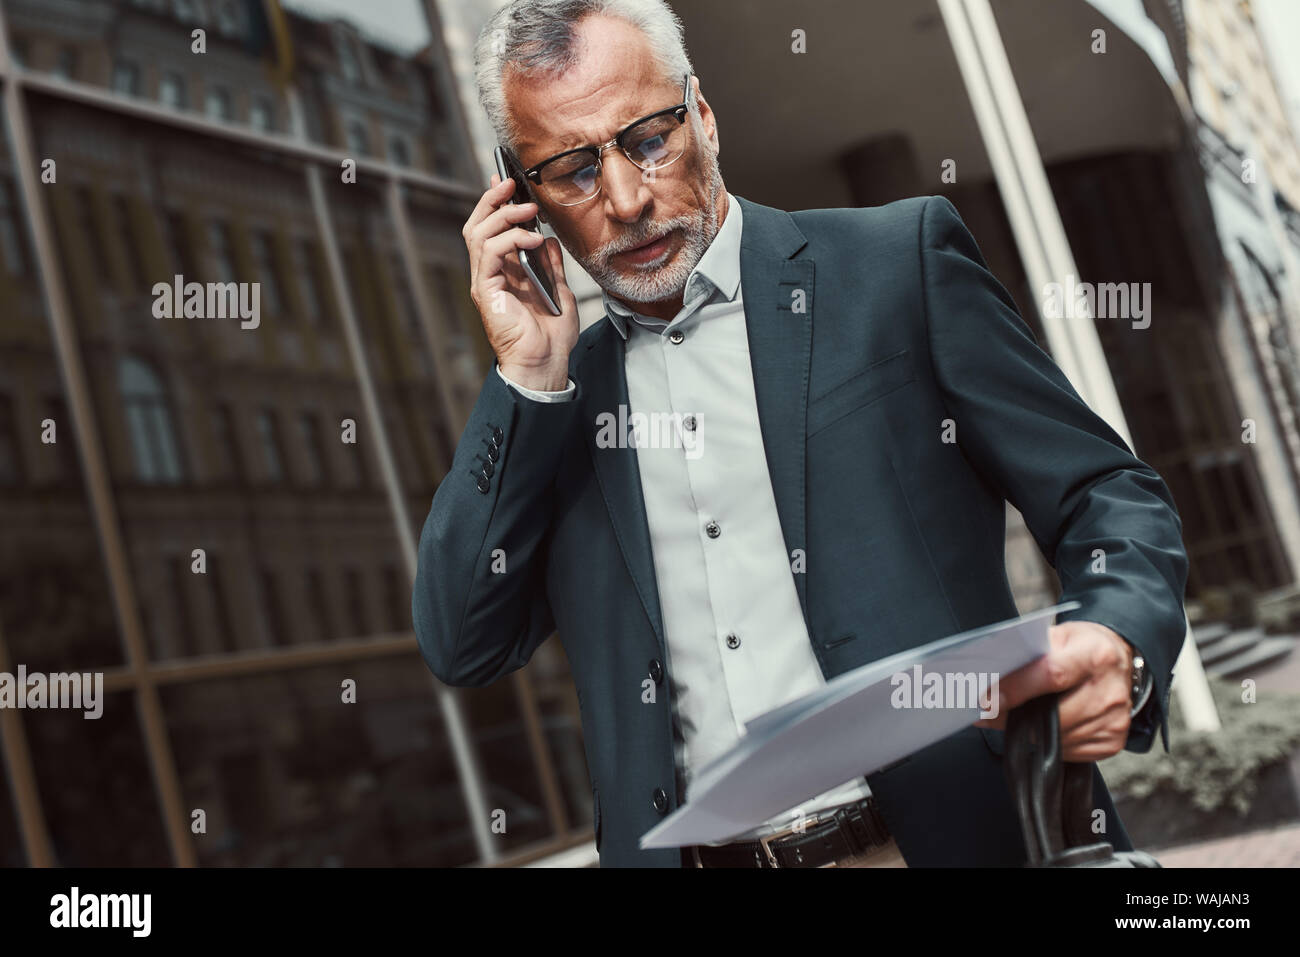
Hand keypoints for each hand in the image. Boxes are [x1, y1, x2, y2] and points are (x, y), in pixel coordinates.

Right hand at [462, 174, 578, 390]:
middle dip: (492, 200)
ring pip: (479, 233)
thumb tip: (547, 239)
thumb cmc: (550, 336)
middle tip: (510, 184)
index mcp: (504, 272)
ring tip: (529, 210)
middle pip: (478, 225)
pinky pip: (489, 254)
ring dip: (503, 215)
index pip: (492, 229)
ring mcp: (485, 281)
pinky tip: (532, 238)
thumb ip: (550, 264)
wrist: (545, 363)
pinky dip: (509, 238)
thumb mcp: (558, 290)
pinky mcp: (486, 290)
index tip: (510, 183)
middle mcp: (490, 274)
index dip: (496, 204)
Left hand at [974, 620, 1134, 761]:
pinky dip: (1049, 741)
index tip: (988, 699)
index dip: (1016, 689)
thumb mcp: (1059, 636)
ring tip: (1017, 714)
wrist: (1120, 662)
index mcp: (1095, 655)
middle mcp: (1109, 690)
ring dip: (1029, 730)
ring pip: (1055, 738)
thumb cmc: (1083, 647)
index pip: (1052, 675)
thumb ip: (1030, 655)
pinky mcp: (1111, 742)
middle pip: (1052, 714)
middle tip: (988, 712)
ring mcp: (1113, 720)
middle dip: (1013, 715)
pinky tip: (1046, 723)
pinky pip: (1067, 750)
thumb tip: (991, 677)